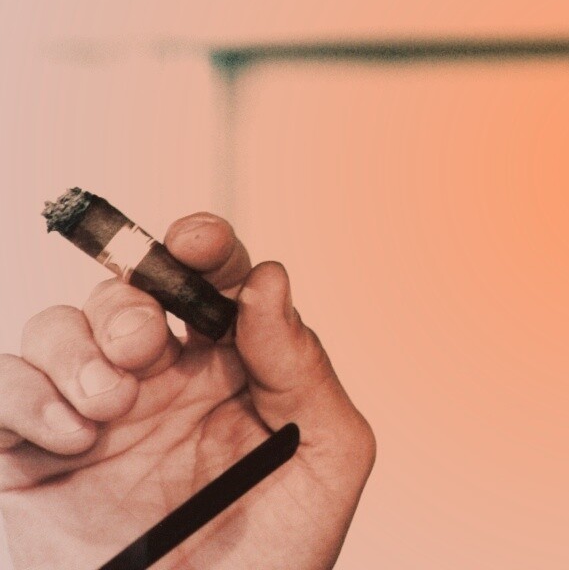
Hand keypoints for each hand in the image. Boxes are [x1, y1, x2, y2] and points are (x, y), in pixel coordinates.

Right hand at [0, 214, 374, 568]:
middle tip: (143, 347)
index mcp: (233, 368)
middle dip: (131, 302)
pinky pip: (4, 386)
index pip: (215, 279)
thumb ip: (305, 369)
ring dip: (78, 349)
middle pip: (129, 290)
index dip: (206, 244)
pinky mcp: (30, 457)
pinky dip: (25, 393)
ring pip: (60, 326)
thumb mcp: (324, 460)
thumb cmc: (276, 554)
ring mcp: (91, 414)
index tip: (198, 241)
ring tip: (109, 409)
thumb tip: (270, 282)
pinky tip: (71, 436)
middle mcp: (160, 380)